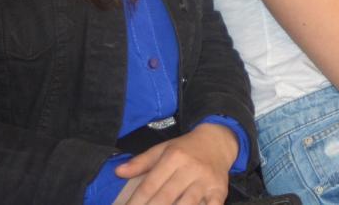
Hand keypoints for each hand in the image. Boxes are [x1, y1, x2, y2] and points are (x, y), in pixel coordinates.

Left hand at [114, 122, 237, 204]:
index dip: (136, 203)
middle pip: (166, 197)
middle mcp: (190, 168)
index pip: (150, 185)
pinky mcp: (220, 190)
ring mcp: (206, 180)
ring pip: (187, 204)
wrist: (218, 141)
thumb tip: (118, 172)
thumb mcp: (163, 149)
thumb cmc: (186, 148)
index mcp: (174, 157)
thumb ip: (141, 162)